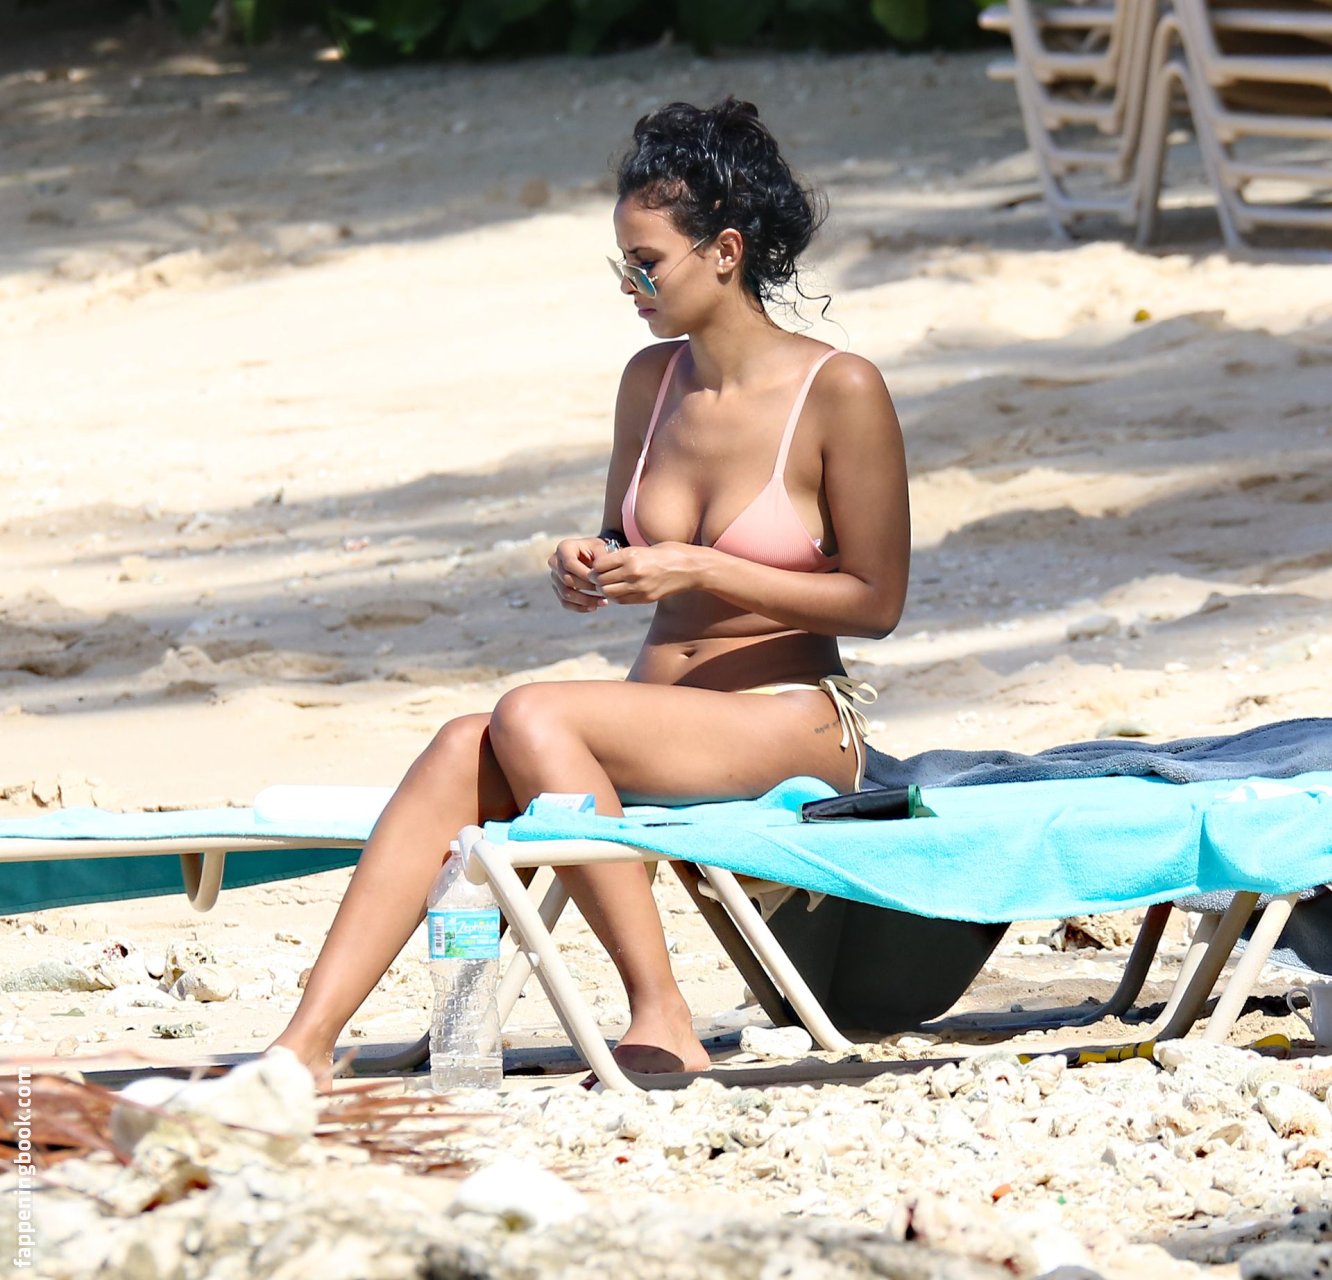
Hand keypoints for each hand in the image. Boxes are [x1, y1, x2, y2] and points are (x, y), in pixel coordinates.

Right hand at [548, 537, 611, 612]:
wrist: (594, 555)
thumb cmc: (598, 551)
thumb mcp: (602, 549)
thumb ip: (602, 558)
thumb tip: (598, 574)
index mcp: (564, 548)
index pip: (569, 563)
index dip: (584, 574)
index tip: (600, 581)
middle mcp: (555, 561)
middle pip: (566, 579)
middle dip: (587, 588)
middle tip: (605, 591)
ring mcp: (554, 576)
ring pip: (565, 593)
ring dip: (585, 600)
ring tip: (603, 602)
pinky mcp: (557, 589)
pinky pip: (565, 602)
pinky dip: (580, 607)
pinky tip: (594, 607)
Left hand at [591, 541, 705, 604]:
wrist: (691, 568)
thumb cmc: (669, 552)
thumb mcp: (644, 548)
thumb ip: (625, 556)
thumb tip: (605, 563)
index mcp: (631, 556)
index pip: (600, 565)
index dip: (595, 566)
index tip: (598, 565)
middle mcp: (633, 572)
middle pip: (601, 581)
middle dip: (597, 579)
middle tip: (599, 577)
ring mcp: (640, 588)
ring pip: (609, 593)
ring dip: (605, 589)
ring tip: (609, 584)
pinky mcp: (646, 598)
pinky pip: (622, 600)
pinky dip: (616, 596)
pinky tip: (620, 590)